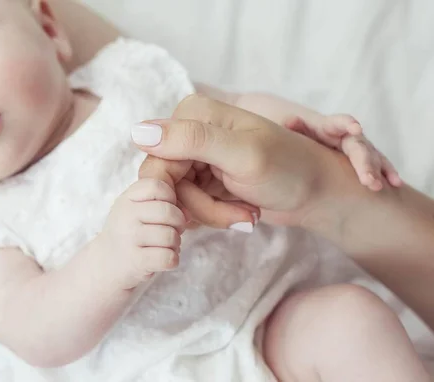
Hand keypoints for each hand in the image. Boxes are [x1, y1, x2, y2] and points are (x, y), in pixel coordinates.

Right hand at [98, 179, 185, 288]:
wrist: (105, 264)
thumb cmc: (130, 233)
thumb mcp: (138, 211)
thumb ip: (164, 205)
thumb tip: (188, 214)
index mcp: (127, 198)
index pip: (158, 186)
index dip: (171, 198)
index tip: (166, 211)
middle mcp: (125, 215)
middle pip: (169, 212)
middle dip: (179, 223)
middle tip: (172, 231)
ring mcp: (129, 238)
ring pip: (170, 236)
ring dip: (175, 244)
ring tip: (166, 246)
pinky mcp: (135, 261)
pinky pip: (168, 257)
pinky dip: (172, 260)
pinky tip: (164, 259)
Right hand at [133, 94, 347, 229]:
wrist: (319, 192)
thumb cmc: (290, 169)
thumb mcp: (242, 155)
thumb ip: (191, 141)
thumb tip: (136, 131)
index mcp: (193, 115)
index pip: (156, 162)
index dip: (177, 193)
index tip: (208, 211)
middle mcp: (190, 132)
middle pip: (165, 183)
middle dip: (200, 207)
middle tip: (238, 216)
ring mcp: (197, 157)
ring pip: (178, 198)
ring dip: (213, 214)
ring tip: (248, 214)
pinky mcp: (205, 178)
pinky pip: (192, 204)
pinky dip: (216, 215)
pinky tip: (243, 213)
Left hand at [284, 114, 401, 190]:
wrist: (309, 137)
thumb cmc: (301, 135)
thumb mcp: (295, 130)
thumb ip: (293, 126)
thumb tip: (291, 122)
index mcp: (330, 126)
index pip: (340, 122)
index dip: (348, 124)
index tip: (356, 128)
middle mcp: (349, 135)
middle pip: (359, 146)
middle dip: (365, 163)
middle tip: (367, 180)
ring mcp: (359, 146)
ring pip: (372, 157)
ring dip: (377, 171)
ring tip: (378, 186)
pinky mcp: (364, 158)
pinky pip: (378, 165)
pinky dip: (386, 173)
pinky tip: (394, 184)